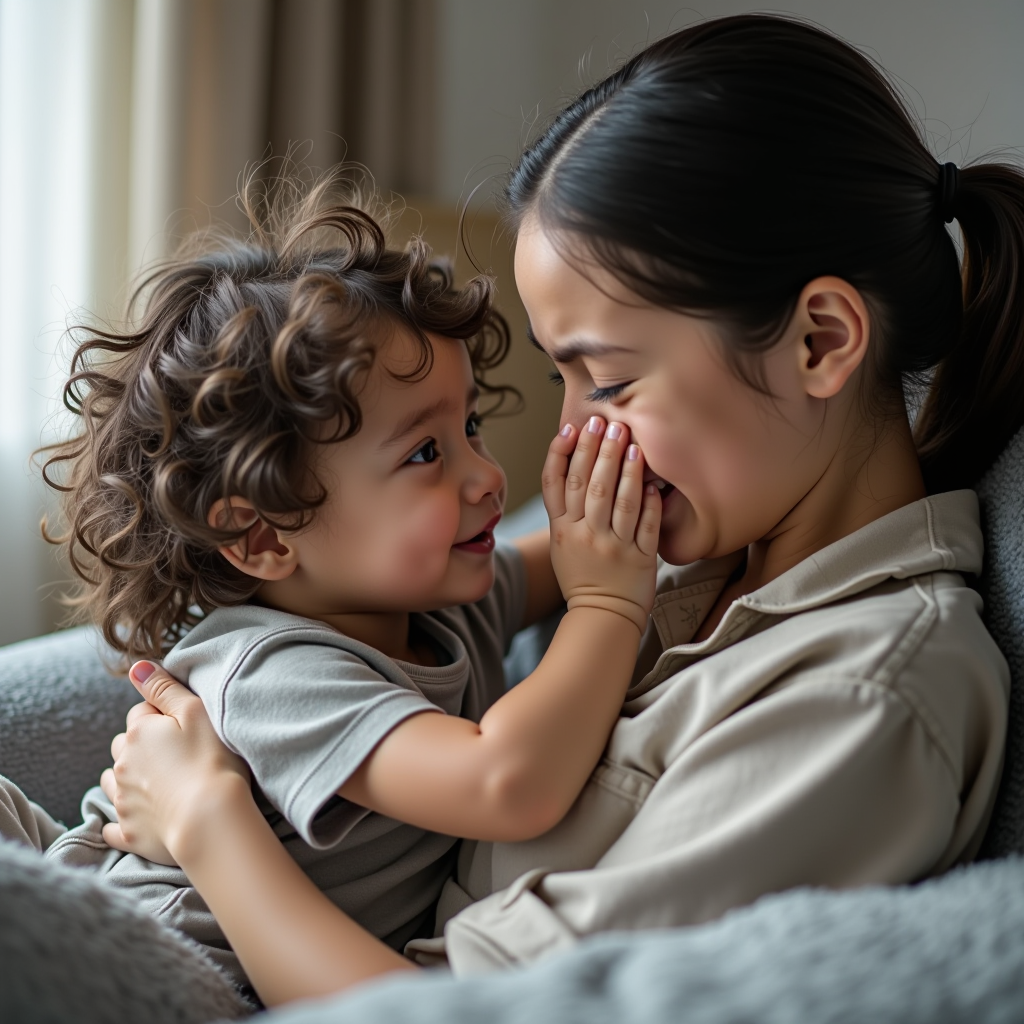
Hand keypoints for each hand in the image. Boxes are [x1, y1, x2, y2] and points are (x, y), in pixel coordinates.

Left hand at [101, 661, 249, 865]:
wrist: (210, 818)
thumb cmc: (211, 760)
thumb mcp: (194, 712)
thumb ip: (163, 688)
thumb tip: (136, 668)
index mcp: (139, 732)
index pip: (141, 713)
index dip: (162, 716)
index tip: (184, 727)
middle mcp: (122, 764)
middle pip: (123, 746)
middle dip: (140, 746)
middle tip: (172, 754)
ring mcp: (122, 801)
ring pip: (113, 781)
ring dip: (127, 778)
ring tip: (156, 783)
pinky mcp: (128, 832)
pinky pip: (113, 826)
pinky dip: (122, 820)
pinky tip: (137, 818)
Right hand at [542, 418, 660, 634]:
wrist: (602, 615)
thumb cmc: (583, 573)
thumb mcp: (563, 541)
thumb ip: (567, 507)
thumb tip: (575, 460)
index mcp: (561, 530)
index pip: (556, 484)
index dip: (562, 453)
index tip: (571, 428)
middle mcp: (584, 535)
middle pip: (588, 485)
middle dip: (597, 451)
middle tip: (607, 423)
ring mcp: (612, 547)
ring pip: (618, 501)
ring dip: (625, 470)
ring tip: (631, 444)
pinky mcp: (639, 558)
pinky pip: (646, 526)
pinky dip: (649, 504)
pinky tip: (653, 484)